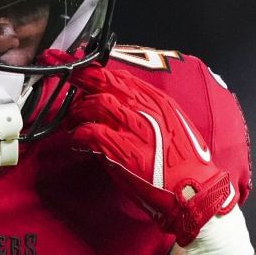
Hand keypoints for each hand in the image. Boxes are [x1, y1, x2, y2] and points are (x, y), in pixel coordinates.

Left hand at [48, 54, 237, 244]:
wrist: (195, 190)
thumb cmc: (185, 164)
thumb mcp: (172, 127)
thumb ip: (148, 114)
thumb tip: (120, 109)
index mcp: (158, 101)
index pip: (121, 76)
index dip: (96, 69)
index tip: (78, 64)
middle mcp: (145, 107)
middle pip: (104, 81)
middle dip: (78, 74)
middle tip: (59, 70)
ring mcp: (133, 126)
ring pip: (94, 104)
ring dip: (77, 112)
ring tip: (72, 122)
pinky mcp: (122, 148)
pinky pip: (91, 132)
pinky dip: (79, 135)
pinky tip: (77, 141)